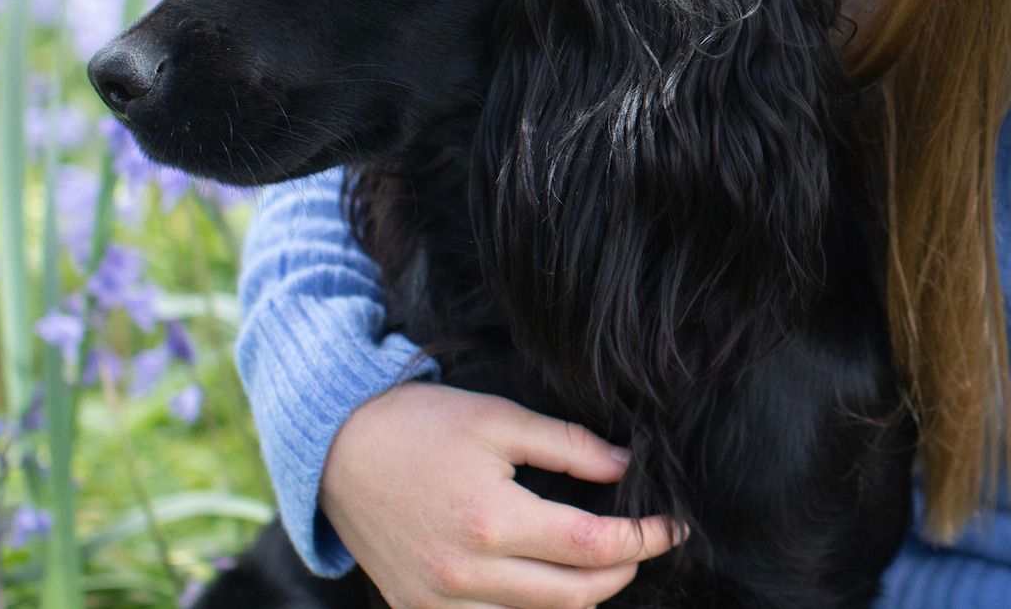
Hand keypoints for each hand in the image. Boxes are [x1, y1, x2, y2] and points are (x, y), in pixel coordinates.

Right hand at [322, 382, 685, 608]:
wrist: (337, 452)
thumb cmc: (420, 427)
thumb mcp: (500, 419)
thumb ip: (569, 446)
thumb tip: (627, 466)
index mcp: (491, 521)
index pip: (591, 547)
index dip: (643, 539)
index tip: (673, 525)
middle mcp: (466, 575)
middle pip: (575, 596)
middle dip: (623, 571)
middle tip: (643, 541)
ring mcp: (440, 602)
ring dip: (581, 596)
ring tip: (599, 559)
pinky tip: (548, 581)